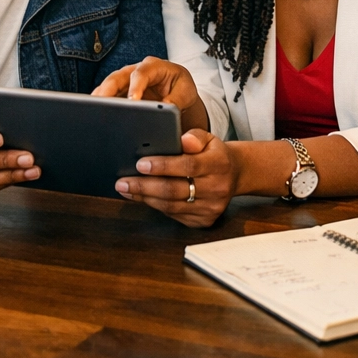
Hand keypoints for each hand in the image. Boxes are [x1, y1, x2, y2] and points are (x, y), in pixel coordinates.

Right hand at [93, 56, 206, 130]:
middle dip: (107, 90)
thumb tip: (165, 107)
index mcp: (154, 66)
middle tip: (99, 104)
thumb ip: (176, 99)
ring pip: (107, 87)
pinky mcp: (119, 92)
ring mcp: (125, 81)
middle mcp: (136, 71)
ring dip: (99, 98)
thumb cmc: (181, 89)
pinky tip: (94, 116)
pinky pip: (106, 97)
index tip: (133, 101)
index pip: (141, 73)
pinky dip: (100, 106)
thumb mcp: (185, 93)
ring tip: (90, 111)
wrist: (178, 94)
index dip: (135, 86)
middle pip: (117, 77)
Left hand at [114, 129, 235, 227]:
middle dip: (145, 186)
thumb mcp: (208, 138)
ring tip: (127, 189)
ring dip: (145, 198)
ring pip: (171, 206)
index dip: (162, 166)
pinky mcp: (204, 220)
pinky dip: (155, 206)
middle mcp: (217, 189)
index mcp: (219, 164)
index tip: (140, 164)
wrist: (234, 175)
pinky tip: (142, 197)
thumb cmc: (214, 154)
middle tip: (123, 182)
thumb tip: (182, 140)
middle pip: (175, 190)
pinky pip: (174, 215)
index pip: (187, 165)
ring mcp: (211, 208)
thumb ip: (194, 137)